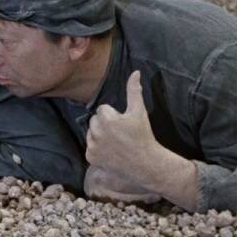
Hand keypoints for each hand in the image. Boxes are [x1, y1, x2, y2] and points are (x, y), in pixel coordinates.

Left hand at [87, 71, 198, 210]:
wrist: (146, 164)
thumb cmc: (143, 135)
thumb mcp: (139, 112)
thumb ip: (134, 91)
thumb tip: (135, 72)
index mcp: (106, 118)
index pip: (102, 109)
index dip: (114, 115)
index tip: (124, 124)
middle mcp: (96, 132)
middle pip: (94, 121)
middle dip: (105, 124)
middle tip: (120, 133)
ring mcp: (92, 146)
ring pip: (90, 133)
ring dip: (99, 135)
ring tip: (116, 142)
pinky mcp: (90, 157)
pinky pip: (90, 147)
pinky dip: (97, 149)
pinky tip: (111, 152)